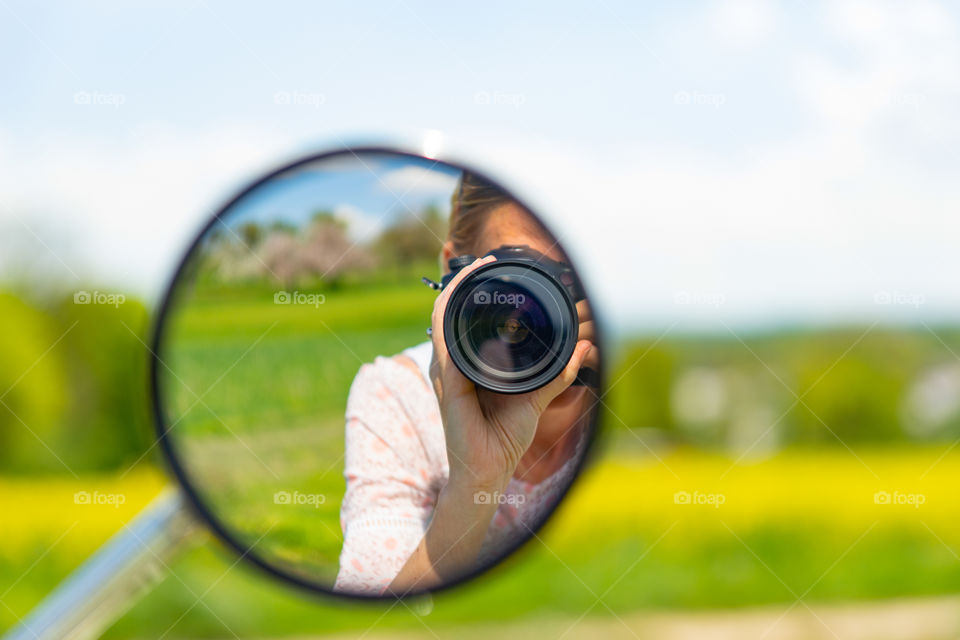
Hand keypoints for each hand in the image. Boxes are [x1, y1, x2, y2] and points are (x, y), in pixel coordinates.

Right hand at [429, 256, 594, 490]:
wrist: (488, 472)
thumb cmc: (504, 438)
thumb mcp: (537, 397)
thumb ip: (557, 373)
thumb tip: (583, 349)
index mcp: (469, 365)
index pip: (464, 319)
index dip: (473, 290)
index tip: (493, 267)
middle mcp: (453, 364)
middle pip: (450, 311)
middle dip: (464, 281)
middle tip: (486, 260)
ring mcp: (446, 372)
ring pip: (443, 318)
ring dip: (457, 290)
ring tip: (475, 269)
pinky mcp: (447, 382)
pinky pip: (445, 342)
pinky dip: (452, 316)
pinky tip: (463, 298)